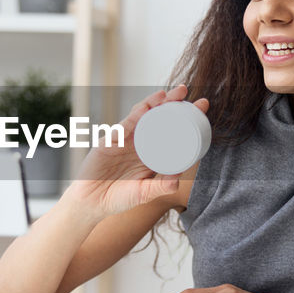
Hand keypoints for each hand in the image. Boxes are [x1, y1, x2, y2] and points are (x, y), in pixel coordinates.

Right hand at [65, 84, 209, 218]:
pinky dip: (134, 116)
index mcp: (152, 153)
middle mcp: (141, 142)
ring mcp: (126, 139)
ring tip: (167, 93)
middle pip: (159, 116)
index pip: (173, 130)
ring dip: (154, 102)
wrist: (90, 203)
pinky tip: (145, 108)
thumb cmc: (118, 199)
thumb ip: (158, 187)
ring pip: (142, 115)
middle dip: (172, 102)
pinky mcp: (111, 140)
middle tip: (185, 90)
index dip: (187, 118)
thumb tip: (177, 182)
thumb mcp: (143, 194)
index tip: (203, 107)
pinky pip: (124, 125)